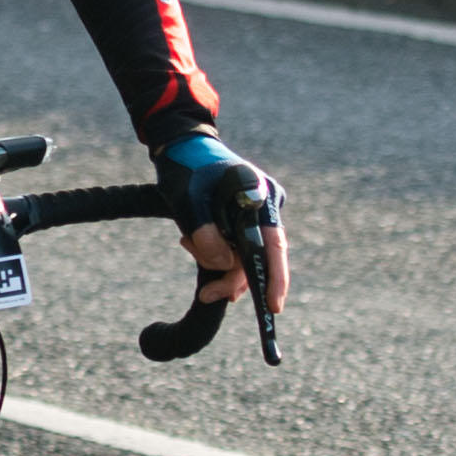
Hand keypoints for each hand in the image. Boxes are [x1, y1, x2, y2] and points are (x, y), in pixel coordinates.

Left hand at [155, 133, 290, 310]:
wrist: (179, 147)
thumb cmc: (184, 169)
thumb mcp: (188, 204)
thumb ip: (207, 237)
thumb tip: (225, 267)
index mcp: (259, 194)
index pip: (274, 246)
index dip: (275, 279)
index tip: (272, 308)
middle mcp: (265, 204)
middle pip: (259, 256)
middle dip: (232, 277)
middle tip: (207, 294)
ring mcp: (257, 211)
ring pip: (245, 254)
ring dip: (217, 261)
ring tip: (187, 242)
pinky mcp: (246, 216)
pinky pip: (238, 246)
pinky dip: (218, 253)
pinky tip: (194, 243)